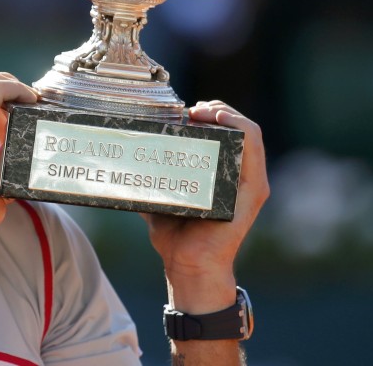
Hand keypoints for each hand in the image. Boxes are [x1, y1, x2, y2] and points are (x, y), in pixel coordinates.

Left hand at [141, 100, 269, 311]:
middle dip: (215, 109)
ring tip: (203, 110)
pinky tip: (219, 117)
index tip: (185, 112)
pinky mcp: (252, 190)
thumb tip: (120, 159)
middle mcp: (240, 176)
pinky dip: (240, 126)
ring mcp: (249, 183)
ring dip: (226, 113)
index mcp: (223, 173)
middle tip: (190, 110)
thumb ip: (148, 177)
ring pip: (249, 132)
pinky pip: (253, 147)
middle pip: (237, 127)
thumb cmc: (175, 234)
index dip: (209, 113)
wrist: (186, 264)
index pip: (226, 131)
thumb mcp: (160, 194)